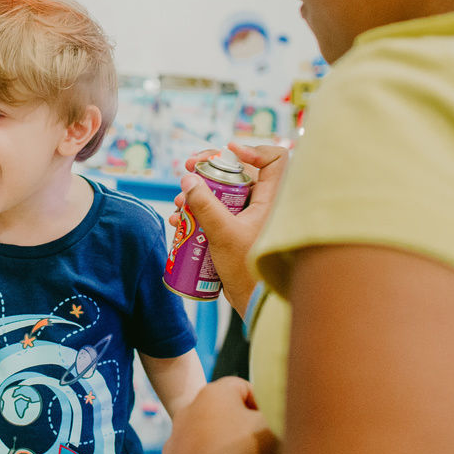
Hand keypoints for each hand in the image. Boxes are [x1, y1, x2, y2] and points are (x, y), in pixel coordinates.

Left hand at [162, 377, 279, 453]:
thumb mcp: (275, 422)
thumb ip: (272, 409)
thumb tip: (272, 412)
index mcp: (210, 396)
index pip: (240, 388)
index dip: (260, 403)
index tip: (271, 422)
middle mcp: (184, 417)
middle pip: (216, 416)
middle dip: (236, 427)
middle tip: (259, 446)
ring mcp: (173, 450)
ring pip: (199, 444)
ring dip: (217, 451)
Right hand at [168, 141, 288, 312]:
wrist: (255, 304)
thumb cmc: (249, 271)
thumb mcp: (223, 234)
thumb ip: (205, 206)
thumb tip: (188, 180)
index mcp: (273, 199)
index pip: (275, 159)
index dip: (252, 149)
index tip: (226, 152)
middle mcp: (265, 205)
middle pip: (238, 174)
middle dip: (209, 172)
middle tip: (187, 171)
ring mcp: (250, 220)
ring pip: (224, 196)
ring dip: (198, 195)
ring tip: (179, 206)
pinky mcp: (238, 234)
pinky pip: (218, 215)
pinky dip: (199, 214)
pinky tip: (179, 223)